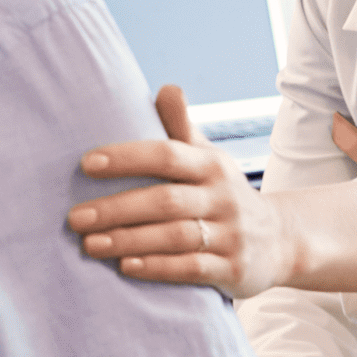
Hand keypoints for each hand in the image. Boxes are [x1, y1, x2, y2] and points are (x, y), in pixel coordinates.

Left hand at [67, 85, 288, 298]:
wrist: (282, 241)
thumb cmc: (223, 194)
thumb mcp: (209, 159)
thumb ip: (182, 128)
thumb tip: (166, 88)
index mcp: (210, 165)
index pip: (166, 154)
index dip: (127, 157)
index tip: (86, 164)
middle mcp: (222, 197)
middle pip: (165, 200)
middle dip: (116, 208)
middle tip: (75, 218)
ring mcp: (230, 235)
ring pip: (175, 236)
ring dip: (129, 240)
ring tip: (89, 244)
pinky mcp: (233, 269)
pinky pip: (192, 269)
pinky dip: (158, 268)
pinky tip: (126, 267)